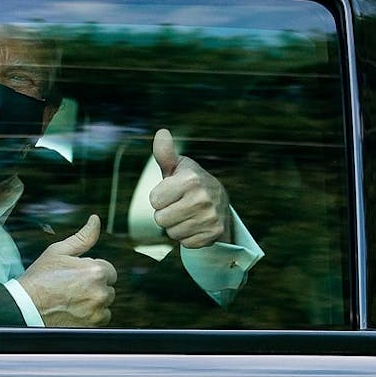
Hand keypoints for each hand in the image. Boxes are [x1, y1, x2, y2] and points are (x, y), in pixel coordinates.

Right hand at [18, 215, 116, 326]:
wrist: (25, 307)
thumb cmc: (39, 279)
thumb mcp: (59, 251)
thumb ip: (83, 237)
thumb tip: (95, 220)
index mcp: (96, 271)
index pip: (108, 270)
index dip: (92, 272)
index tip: (76, 276)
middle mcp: (100, 292)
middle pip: (108, 288)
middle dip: (94, 287)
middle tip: (71, 288)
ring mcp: (96, 311)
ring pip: (105, 304)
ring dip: (94, 302)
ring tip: (71, 299)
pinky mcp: (91, 326)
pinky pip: (100, 319)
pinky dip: (90, 316)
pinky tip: (73, 310)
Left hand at [149, 129, 230, 248]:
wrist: (220, 201)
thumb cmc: (191, 182)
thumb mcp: (178, 166)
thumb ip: (165, 153)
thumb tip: (161, 132)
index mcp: (190, 180)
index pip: (154, 200)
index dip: (160, 197)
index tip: (172, 192)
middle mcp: (202, 199)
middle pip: (161, 219)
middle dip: (166, 214)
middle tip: (179, 205)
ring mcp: (210, 218)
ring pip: (172, 233)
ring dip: (176, 226)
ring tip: (188, 214)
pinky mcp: (213, 235)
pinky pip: (185, 244)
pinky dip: (188, 237)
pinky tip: (196, 225)